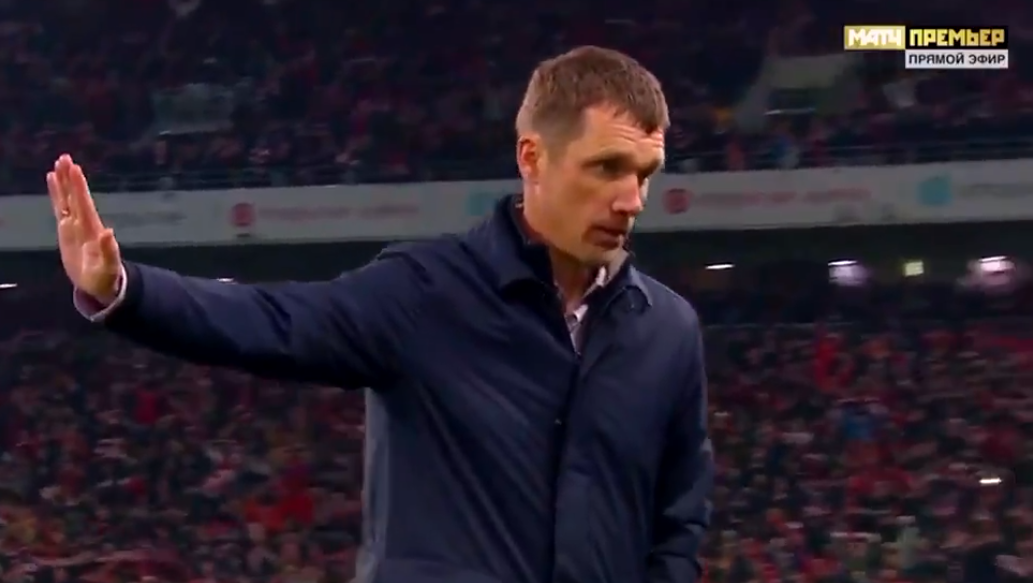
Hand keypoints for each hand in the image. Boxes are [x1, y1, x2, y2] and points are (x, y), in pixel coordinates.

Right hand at [47, 154, 121, 303]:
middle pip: (75, 197)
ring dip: (63, 182)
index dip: (78, 187)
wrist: (99, 284)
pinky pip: (59, 208)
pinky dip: (56, 194)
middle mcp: (84, 223)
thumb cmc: (106, 277)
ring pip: (66, 199)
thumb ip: (109, 250)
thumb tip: (109, 232)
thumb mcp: (109, 267)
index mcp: (93, 229)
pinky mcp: (66, 230)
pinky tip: (53, 181)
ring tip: (58, 164)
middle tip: (65, 158)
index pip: (84, 203)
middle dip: (70, 179)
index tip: (75, 170)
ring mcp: (74, 225)